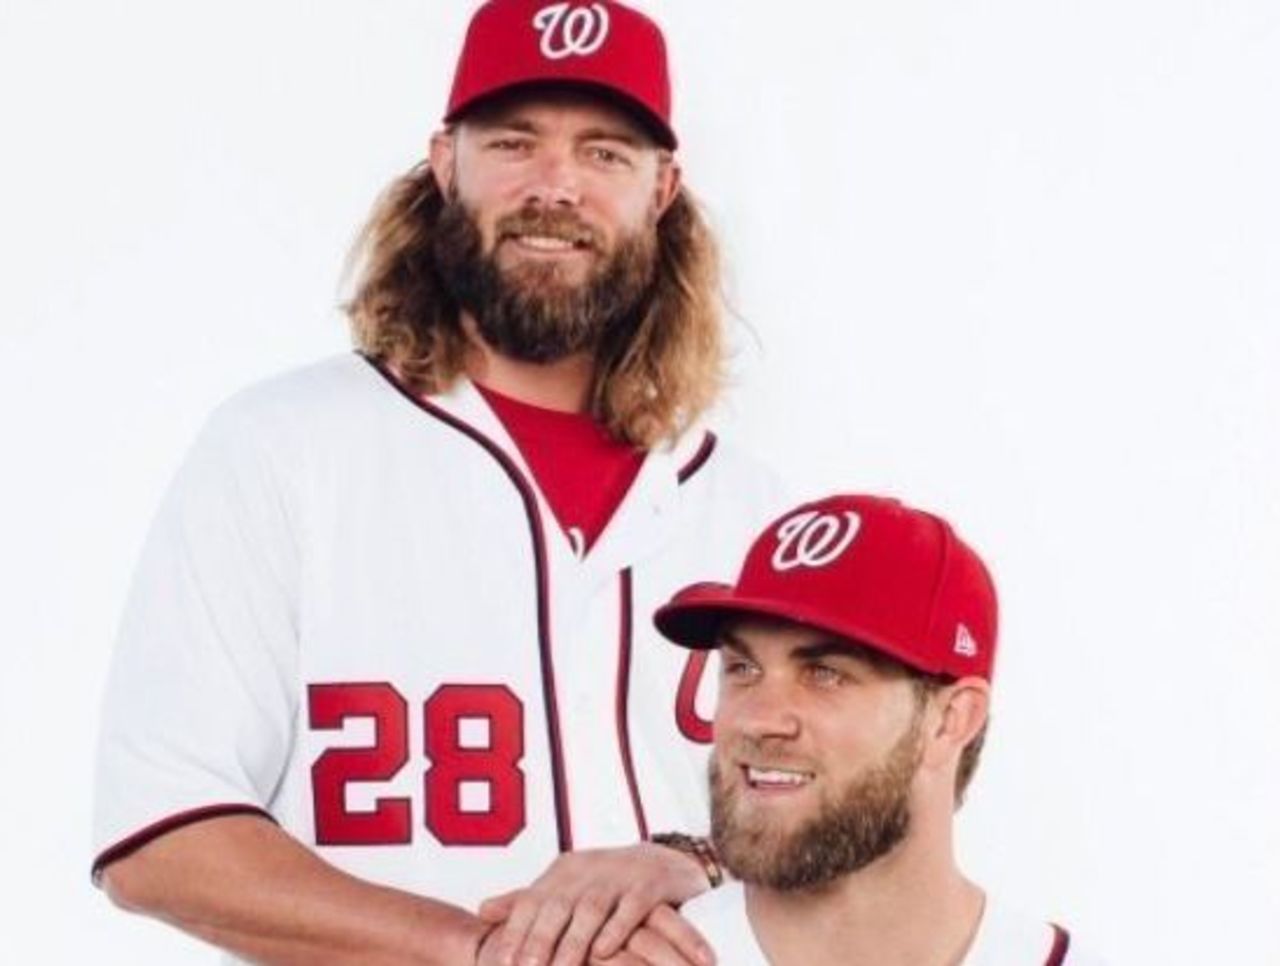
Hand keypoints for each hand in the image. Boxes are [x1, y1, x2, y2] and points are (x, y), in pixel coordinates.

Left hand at [476, 843, 713, 965]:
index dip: (516, 931)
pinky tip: (605, 951)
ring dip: (575, 942)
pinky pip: (632, 907)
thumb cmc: (605, 883)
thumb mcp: (565, 887)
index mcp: (563, 871)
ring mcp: (621, 875)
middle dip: (540, 939)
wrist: (664, 862)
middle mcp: (589, 870)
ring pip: (592, 908)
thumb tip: (481, 910)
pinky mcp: (651, 884)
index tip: (501, 963)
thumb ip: (525, 900)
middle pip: (559, 905)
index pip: (533, 901)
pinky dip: (618, 928)